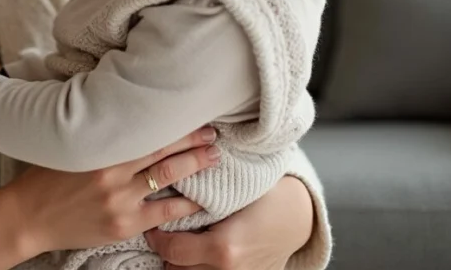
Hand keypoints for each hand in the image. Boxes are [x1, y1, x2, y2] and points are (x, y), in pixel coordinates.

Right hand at [8, 128, 220, 257]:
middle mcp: (112, 172)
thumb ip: (95, 131)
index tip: (191, 112)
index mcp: (100, 147)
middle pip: (162, 150)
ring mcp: (120, 200)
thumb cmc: (45, 176)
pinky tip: (201, 199)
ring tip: (214, 158)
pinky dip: (185, 205)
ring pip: (168, 178)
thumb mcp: (68, 144)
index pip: (145, 129)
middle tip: (214, 132)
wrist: (28, 217)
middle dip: (192, 141)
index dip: (172, 121)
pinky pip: (163, 213)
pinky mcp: (123, 224)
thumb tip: (117, 108)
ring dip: (194, 166)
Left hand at [146, 175, 313, 269]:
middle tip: (161, 231)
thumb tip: (164, 189)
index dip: (156, 238)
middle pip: (176, 269)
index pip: (171, 250)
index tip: (152, 225)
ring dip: (180, 262)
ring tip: (177, 242)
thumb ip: (197, 199)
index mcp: (223, 248)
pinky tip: (194, 253)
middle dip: (166, 251)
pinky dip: (197, 267)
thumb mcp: (230, 194)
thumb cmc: (263, 197)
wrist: (298, 217)